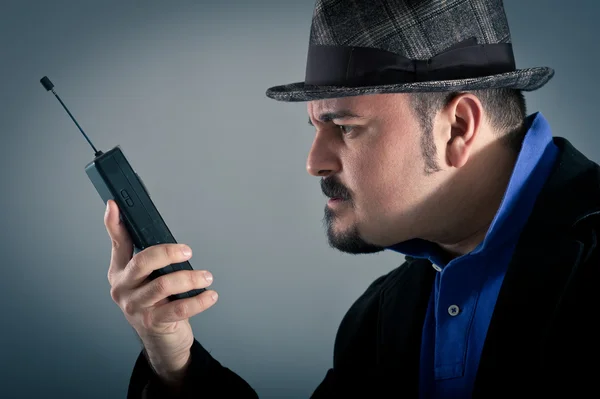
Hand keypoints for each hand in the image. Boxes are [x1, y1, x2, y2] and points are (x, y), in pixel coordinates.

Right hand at [104, 199, 217, 383]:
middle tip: (187, 251)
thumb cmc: (157, 304)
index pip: (117, 243)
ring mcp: (136, 307)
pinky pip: (180, 308)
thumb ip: (151, 258)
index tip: (115, 205)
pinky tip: (210, 295)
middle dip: (168, 252)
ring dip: (190, 277)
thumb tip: (162, 232)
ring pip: (163, 284)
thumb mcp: (148, 279)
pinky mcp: (153, 323)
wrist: (161, 342)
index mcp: (120, 273)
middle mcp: (123, 288)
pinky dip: (199, 300)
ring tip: (206, 277)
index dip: (114, 224)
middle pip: (143, 262)